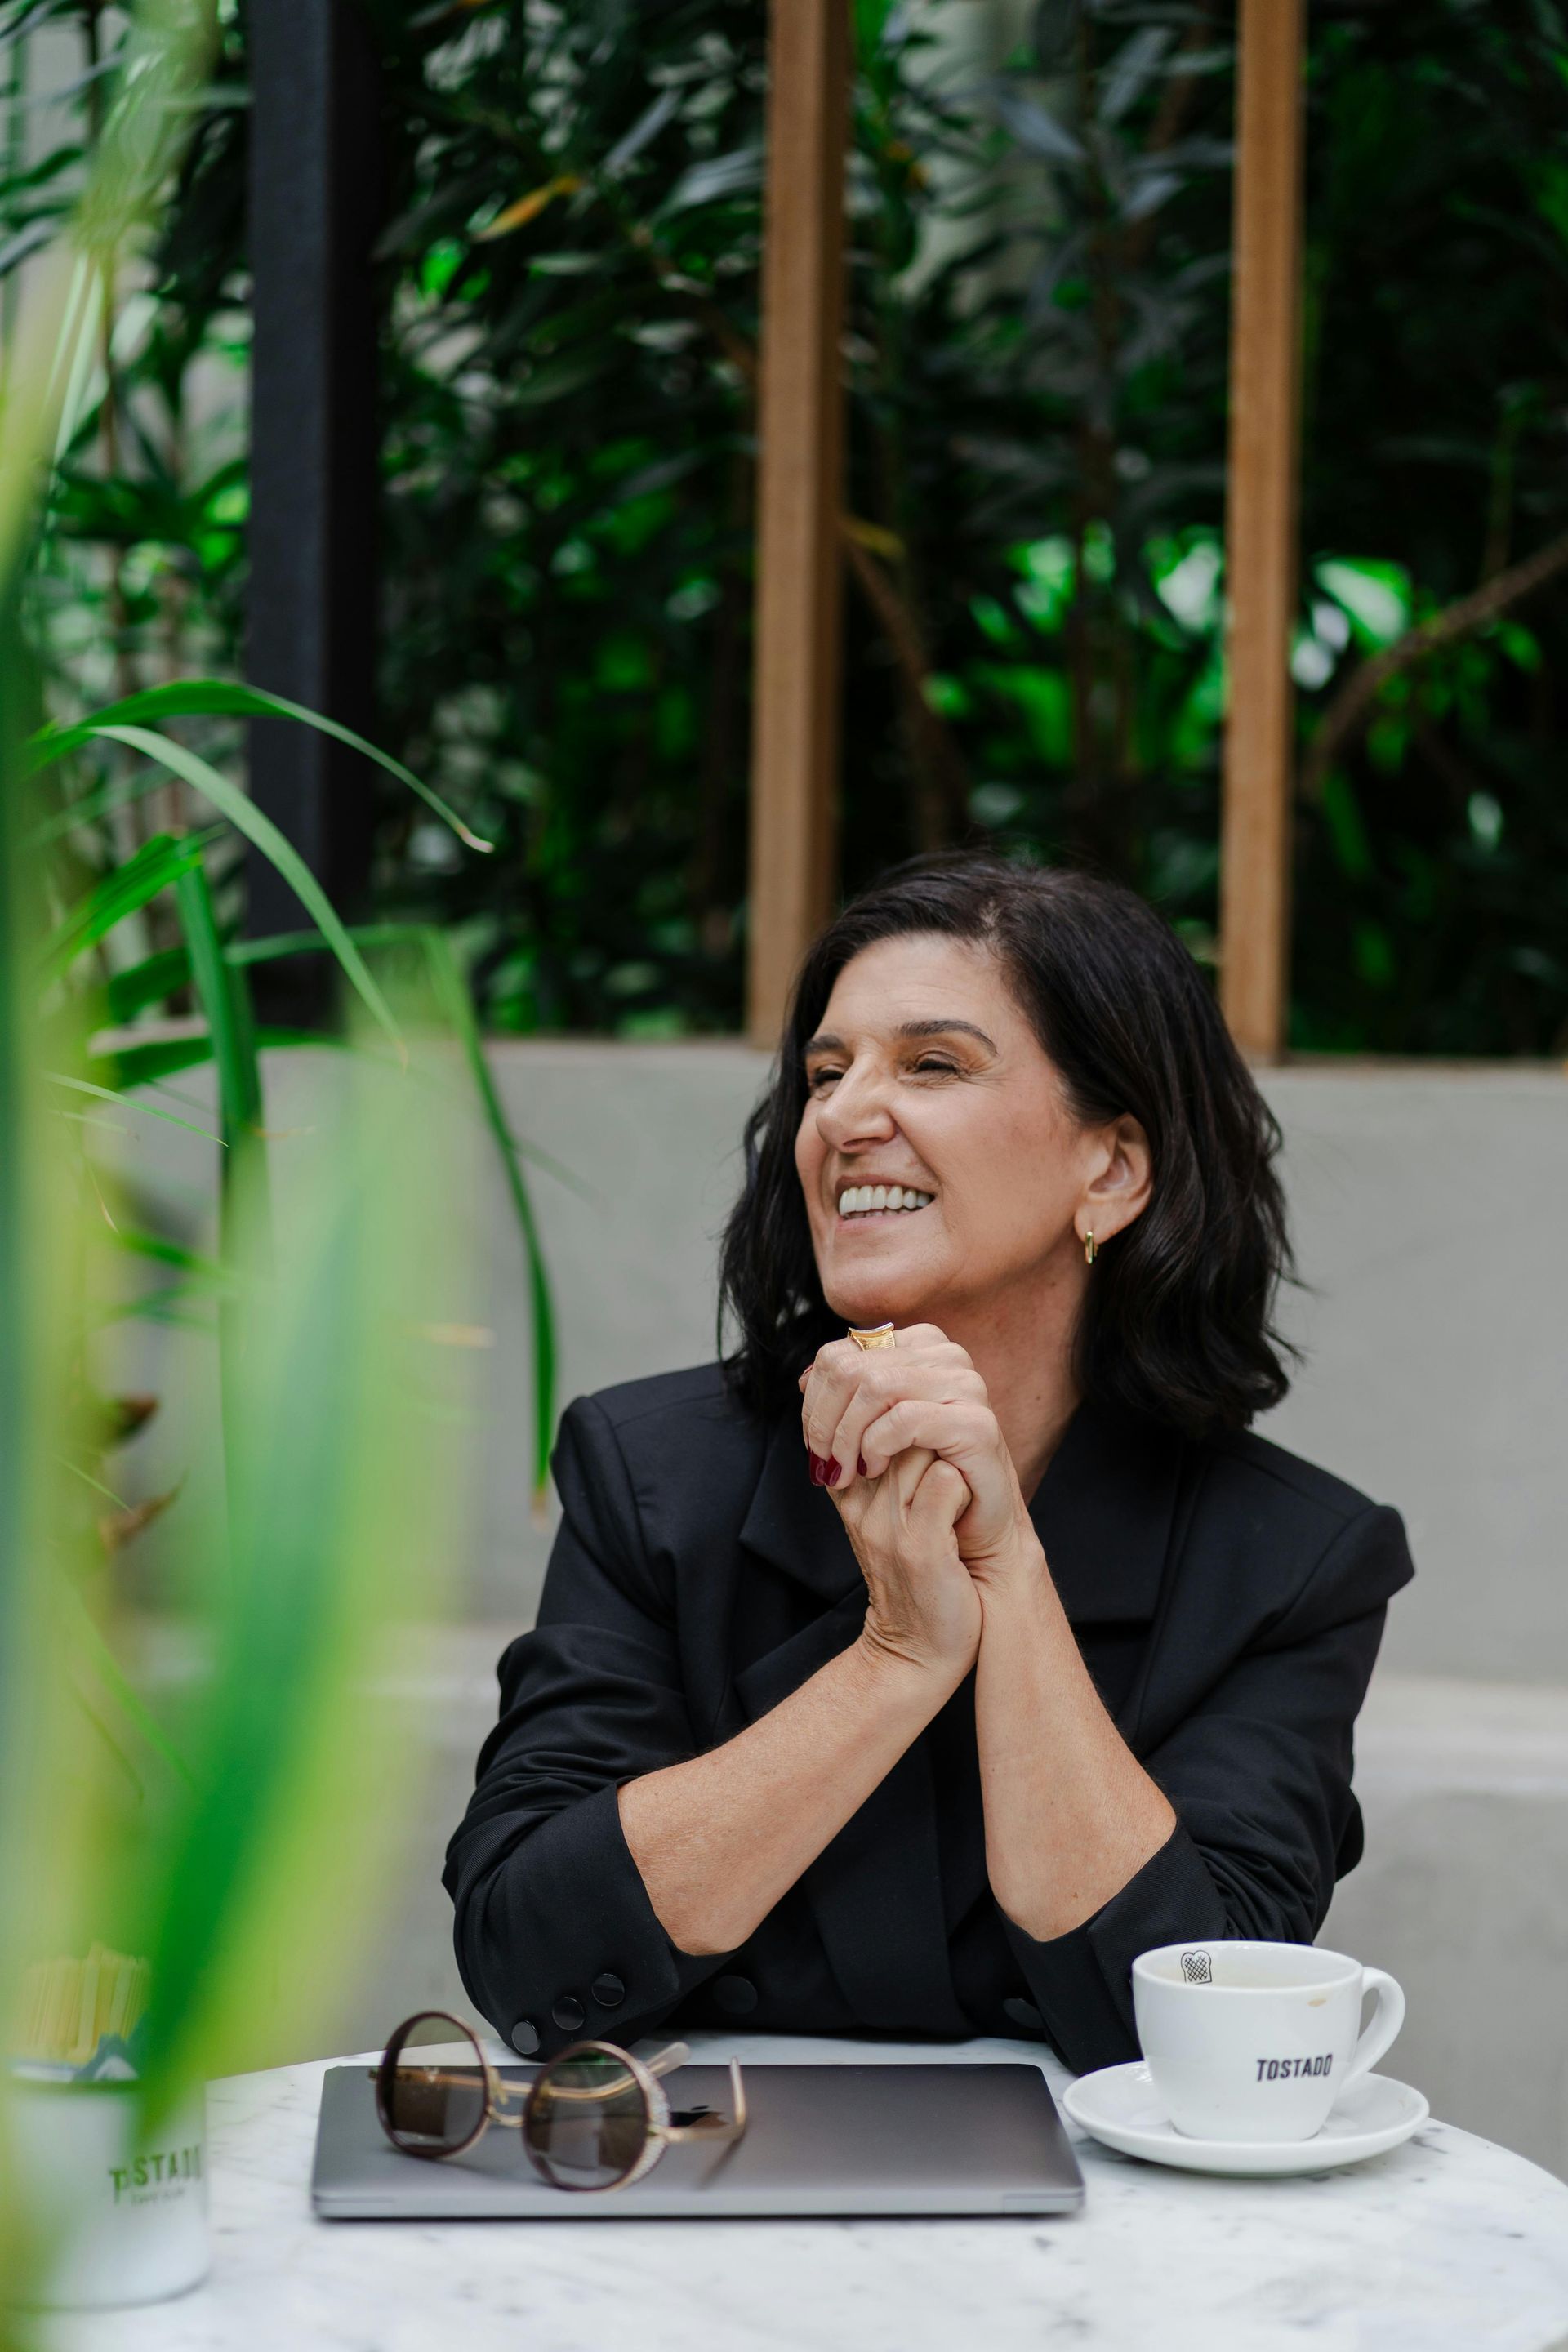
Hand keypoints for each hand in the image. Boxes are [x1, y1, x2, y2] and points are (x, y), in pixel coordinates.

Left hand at [799, 1325, 1037, 1581]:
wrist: (974, 1530)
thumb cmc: (923, 1481)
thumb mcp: (874, 1432)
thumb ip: (845, 1400)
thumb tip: (804, 1378)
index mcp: (919, 1347)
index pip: (838, 1355)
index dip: (814, 1402)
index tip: (812, 1444)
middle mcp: (945, 1356)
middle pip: (850, 1368)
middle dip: (824, 1421)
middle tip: (825, 1464)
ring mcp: (966, 1385)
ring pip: (874, 1386)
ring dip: (846, 1436)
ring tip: (848, 1471)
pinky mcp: (977, 1423)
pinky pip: (905, 1418)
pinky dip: (876, 1445)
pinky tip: (874, 1469)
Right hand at [824, 1435, 981, 1678]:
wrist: (918, 1651)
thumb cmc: (918, 1575)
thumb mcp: (887, 1514)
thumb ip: (888, 1463)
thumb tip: (913, 1405)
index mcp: (847, 1488)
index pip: (867, 1415)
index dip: (906, 1415)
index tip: (930, 1442)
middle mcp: (859, 1501)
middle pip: (896, 1423)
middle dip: (931, 1431)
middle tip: (950, 1467)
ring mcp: (886, 1524)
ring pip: (922, 1446)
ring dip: (950, 1456)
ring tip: (957, 1492)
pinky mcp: (918, 1547)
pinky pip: (946, 1482)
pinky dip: (964, 1488)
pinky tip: (966, 1512)